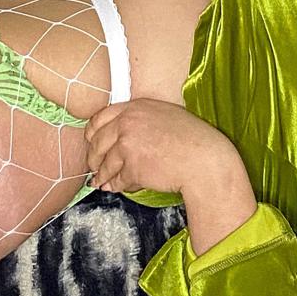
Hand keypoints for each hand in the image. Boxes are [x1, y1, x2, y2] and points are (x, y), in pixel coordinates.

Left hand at [83, 98, 233, 195]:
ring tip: (100, 182)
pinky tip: (114, 188)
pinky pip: (118, 179)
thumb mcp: (164, 116)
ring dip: (102, 175)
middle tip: (94, 166)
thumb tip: (121, 137)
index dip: (92, 133)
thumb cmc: (192, 139)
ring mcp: (128, 145)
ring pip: (105, 163)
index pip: (100, 118)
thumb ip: (140, 120)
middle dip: (93, 157)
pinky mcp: (132, 167)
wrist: (204, 159)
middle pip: (97, 142)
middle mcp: (128, 123)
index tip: (91, 143)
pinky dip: (116, 186)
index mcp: (135, 107)